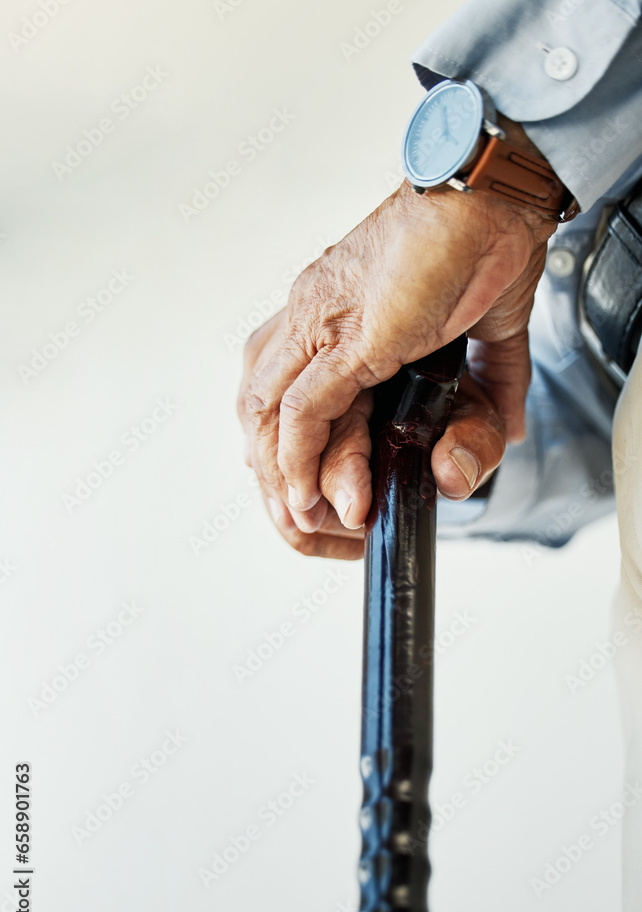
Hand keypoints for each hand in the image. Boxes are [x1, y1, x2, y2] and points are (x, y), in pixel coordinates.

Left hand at [241, 119, 556, 533]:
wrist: (493, 193)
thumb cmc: (481, 242)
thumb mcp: (482, 336)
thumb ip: (489, 385)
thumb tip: (507, 428)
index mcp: (329, 315)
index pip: (282, 391)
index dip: (287, 447)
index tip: (311, 491)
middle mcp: (309, 320)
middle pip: (264, 411)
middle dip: (274, 472)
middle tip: (299, 521)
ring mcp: (319, 326)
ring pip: (273, 418)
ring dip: (285, 476)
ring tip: (305, 521)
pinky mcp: (344, 337)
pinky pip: (303, 411)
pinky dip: (300, 460)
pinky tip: (308, 496)